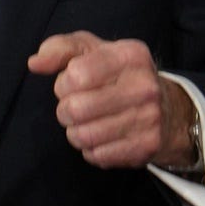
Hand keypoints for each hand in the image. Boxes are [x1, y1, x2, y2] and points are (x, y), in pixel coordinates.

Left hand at [27, 31, 196, 169]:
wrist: (169, 109)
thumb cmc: (119, 75)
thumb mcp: (93, 51)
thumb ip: (60, 49)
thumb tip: (34, 63)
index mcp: (130, 55)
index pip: (76, 75)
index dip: (64, 84)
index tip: (71, 84)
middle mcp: (144, 86)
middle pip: (76, 109)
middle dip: (66, 111)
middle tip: (75, 108)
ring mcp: (149, 118)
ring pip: (84, 136)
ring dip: (76, 132)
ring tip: (86, 123)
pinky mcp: (147, 146)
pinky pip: (97, 156)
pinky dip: (91, 149)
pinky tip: (102, 137)